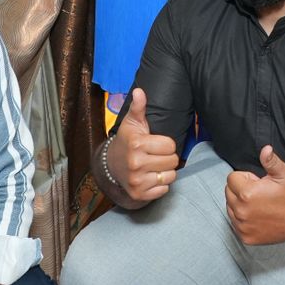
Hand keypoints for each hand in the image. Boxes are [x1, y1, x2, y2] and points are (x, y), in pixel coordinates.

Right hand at [109, 88, 179, 202]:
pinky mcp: (139, 194)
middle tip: (156, 155)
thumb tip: (139, 91)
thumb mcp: (132, 122)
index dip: (166, 144)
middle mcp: (136, 163)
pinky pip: (164, 190)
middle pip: (173, 161)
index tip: (156, 143)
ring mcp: (137, 180)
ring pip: (170, 176)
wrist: (111, 164)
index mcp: (137, 144)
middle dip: (167, 157)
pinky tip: (150, 177)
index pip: (171, 145)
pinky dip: (160, 185)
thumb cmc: (127, 140)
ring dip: (165, 171)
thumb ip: (139, 107)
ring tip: (154, 166)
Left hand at [225, 145, 284, 245]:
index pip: (231, 178)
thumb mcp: (284, 174)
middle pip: (228, 192)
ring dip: (240, 204)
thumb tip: (265, 149)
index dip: (246, 177)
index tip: (258, 182)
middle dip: (240, 189)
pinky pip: (235, 223)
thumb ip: (271, 161)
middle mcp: (241, 211)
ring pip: (230, 208)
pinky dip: (243, 218)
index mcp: (247, 193)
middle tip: (259, 193)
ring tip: (259, 204)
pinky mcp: (245, 237)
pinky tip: (258, 216)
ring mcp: (242, 226)